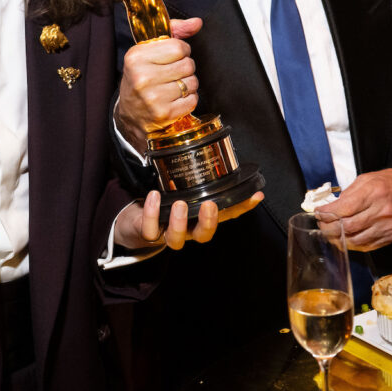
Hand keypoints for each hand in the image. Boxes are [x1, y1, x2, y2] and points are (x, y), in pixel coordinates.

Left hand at [114, 189, 263, 251]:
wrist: (137, 222)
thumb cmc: (165, 202)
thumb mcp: (184, 188)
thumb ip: (198, 176)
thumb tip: (214, 151)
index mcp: (200, 218)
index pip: (226, 215)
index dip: (242, 207)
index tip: (255, 195)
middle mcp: (188, 229)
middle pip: (203, 236)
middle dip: (208, 222)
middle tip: (209, 205)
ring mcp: (168, 233)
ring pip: (176, 239)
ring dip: (179, 222)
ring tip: (179, 203)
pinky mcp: (148, 232)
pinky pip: (150, 229)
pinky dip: (152, 213)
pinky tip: (154, 196)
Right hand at [115, 18, 202, 152]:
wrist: (130, 115)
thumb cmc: (142, 78)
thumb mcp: (149, 52)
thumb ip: (174, 32)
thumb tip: (197, 22)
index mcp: (136, 57)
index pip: (178, 47)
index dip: (181, 51)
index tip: (172, 57)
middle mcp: (142, 76)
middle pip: (188, 64)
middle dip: (185, 68)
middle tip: (172, 74)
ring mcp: (153, 97)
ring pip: (192, 82)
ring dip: (188, 85)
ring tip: (173, 87)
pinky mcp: (164, 114)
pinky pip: (193, 100)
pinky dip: (189, 100)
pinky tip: (175, 100)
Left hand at [319, 169, 391, 250]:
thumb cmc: (391, 183)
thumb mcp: (367, 178)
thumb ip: (349, 193)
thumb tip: (332, 206)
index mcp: (374, 193)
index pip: (344, 208)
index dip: (327, 213)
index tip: (318, 213)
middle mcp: (381, 211)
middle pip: (348, 226)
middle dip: (329, 227)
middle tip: (321, 225)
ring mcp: (386, 226)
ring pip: (356, 240)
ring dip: (338, 239)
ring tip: (330, 233)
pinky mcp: (390, 236)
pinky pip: (367, 246)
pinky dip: (353, 245)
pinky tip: (344, 239)